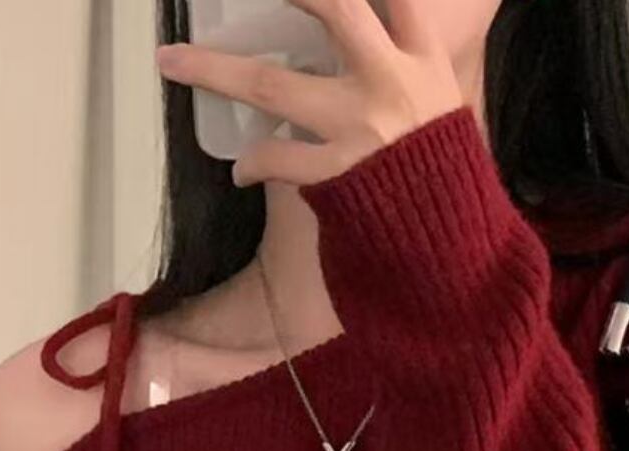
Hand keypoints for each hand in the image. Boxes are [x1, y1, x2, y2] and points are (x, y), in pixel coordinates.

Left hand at [155, 0, 466, 187]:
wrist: (457, 248)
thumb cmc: (445, 178)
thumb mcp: (442, 106)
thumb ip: (404, 67)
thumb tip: (367, 39)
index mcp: (423, 58)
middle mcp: (391, 81)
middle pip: (332, 6)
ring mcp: (360, 128)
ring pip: (271, 84)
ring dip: (213, 70)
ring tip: (171, 61)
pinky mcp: (337, 174)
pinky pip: (276, 158)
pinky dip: (253, 163)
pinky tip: (241, 170)